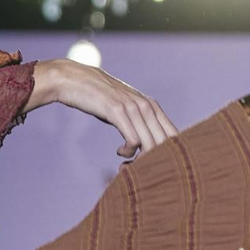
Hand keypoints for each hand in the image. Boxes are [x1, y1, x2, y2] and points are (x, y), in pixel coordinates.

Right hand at [27, 59, 178, 159]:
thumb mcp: (123, 108)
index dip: (169, 154)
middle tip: (138, 169)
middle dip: (155, 162)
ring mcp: (133, 108)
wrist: (74, 80)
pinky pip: (134, 140)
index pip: (174, 135)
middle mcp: (147, 106)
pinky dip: (128, 153)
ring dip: (140, 161)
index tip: (151, 164)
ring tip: (125, 165)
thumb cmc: (98, 98)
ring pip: (151, 144)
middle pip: (166, 142)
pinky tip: (119, 151)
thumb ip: (137, 121)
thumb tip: (144, 143)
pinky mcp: (117, 111)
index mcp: (152, 106)